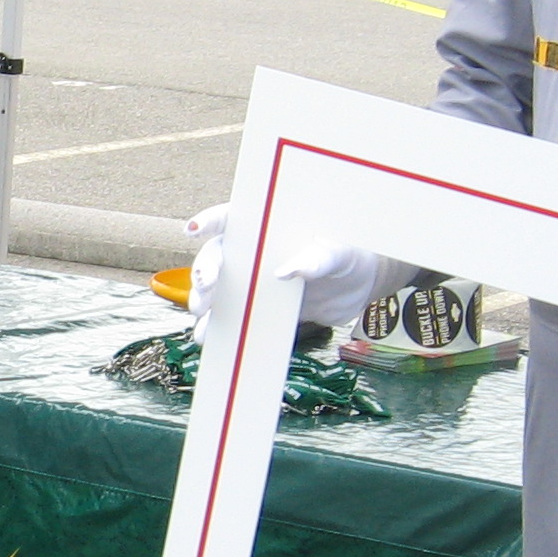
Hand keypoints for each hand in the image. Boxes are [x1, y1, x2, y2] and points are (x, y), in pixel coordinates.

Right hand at [183, 199, 384, 337]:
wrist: (362, 287)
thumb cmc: (351, 255)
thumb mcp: (339, 253)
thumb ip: (315, 258)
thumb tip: (286, 272)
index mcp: (268, 227)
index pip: (233, 218)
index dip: (209, 221)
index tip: (194, 230)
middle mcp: (254, 253)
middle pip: (217, 258)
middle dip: (204, 272)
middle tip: (206, 288)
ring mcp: (255, 282)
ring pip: (219, 290)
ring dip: (205, 302)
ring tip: (202, 316)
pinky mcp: (262, 309)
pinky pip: (235, 317)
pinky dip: (220, 328)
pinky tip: (209, 338)